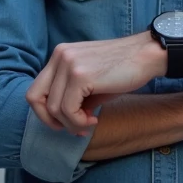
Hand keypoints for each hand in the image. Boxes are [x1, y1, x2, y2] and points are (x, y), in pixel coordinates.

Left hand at [27, 33, 164, 134]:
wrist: (147, 56)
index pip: (36, 90)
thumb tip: (64, 123)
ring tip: (91, 122)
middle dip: (52, 121)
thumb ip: (73, 97)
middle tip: (75, 127)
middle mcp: (60, 56)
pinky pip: (67, 110)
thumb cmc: (123, 71)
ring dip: (72, 124)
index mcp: (60, 55)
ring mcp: (68, 63)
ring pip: (53, 108)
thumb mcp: (91, 83)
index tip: (69, 122)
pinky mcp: (79, 75)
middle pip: (35, 99)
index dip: (47, 113)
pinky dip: (78, 122)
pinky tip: (95, 118)